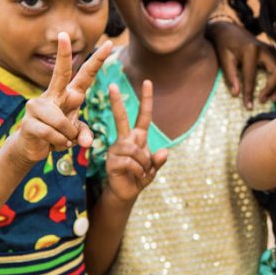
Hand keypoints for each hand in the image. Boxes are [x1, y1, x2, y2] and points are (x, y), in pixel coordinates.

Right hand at [13, 34, 111, 163]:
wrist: (32, 148)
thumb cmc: (57, 134)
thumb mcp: (75, 133)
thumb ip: (84, 134)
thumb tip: (86, 142)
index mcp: (68, 94)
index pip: (85, 75)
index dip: (97, 61)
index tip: (108, 44)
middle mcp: (52, 95)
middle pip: (60, 73)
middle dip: (63, 54)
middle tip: (64, 33)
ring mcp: (38, 106)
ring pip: (63, 122)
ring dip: (67, 137)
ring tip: (61, 139)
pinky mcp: (29, 121)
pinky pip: (53, 134)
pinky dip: (58, 143)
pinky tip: (52, 144)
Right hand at [105, 80, 167, 202]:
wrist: (127, 193)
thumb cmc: (140, 176)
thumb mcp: (154, 168)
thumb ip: (159, 161)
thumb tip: (164, 152)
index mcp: (137, 137)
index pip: (143, 115)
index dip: (146, 100)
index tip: (147, 82)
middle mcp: (125, 140)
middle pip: (121, 118)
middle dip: (116, 102)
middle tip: (111, 85)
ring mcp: (116, 150)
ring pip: (134, 150)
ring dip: (144, 163)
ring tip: (144, 172)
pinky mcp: (111, 161)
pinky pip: (130, 162)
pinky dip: (139, 170)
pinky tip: (137, 175)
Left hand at [208, 21, 275, 108]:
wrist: (229, 29)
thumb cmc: (224, 45)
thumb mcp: (224, 59)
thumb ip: (231, 76)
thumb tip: (236, 94)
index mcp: (251, 50)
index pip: (252, 76)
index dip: (250, 93)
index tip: (248, 106)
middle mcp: (265, 49)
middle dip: (272, 88)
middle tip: (263, 101)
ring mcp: (271, 49)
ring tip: (272, 100)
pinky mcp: (273, 52)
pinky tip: (275, 91)